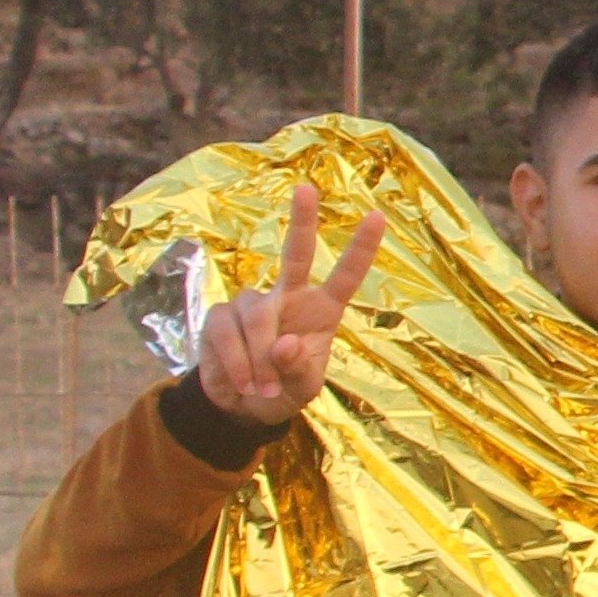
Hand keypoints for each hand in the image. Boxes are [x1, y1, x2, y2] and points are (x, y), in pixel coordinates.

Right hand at [194, 182, 384, 429]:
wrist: (242, 408)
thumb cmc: (283, 393)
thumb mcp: (301, 390)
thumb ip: (297, 369)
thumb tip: (284, 343)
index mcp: (321, 312)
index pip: (345, 277)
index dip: (360, 249)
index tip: (377, 216)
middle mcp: (288, 298)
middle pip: (296, 254)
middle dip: (302, 222)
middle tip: (306, 188)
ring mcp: (253, 304)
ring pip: (256, 316)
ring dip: (259, 360)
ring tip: (262, 389)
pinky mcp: (220, 316)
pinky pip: (226, 333)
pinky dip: (237, 363)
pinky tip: (242, 382)